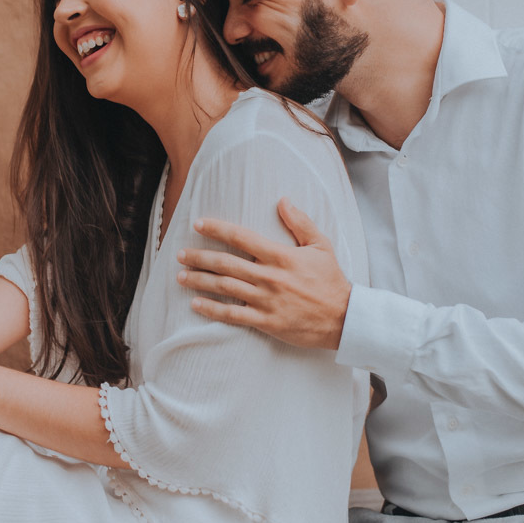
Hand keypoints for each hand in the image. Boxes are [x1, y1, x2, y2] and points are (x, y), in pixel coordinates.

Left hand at [177, 197, 351, 349]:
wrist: (344, 318)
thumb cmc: (332, 280)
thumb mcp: (320, 246)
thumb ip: (300, 222)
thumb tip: (282, 200)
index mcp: (281, 256)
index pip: (242, 237)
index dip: (217, 229)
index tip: (198, 224)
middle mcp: (269, 276)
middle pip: (226, 263)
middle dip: (199, 257)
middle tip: (179, 255)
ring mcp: (266, 300)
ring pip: (225, 288)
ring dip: (200, 281)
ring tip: (181, 277)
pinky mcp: (267, 322)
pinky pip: (233, 315)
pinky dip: (212, 309)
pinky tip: (196, 304)